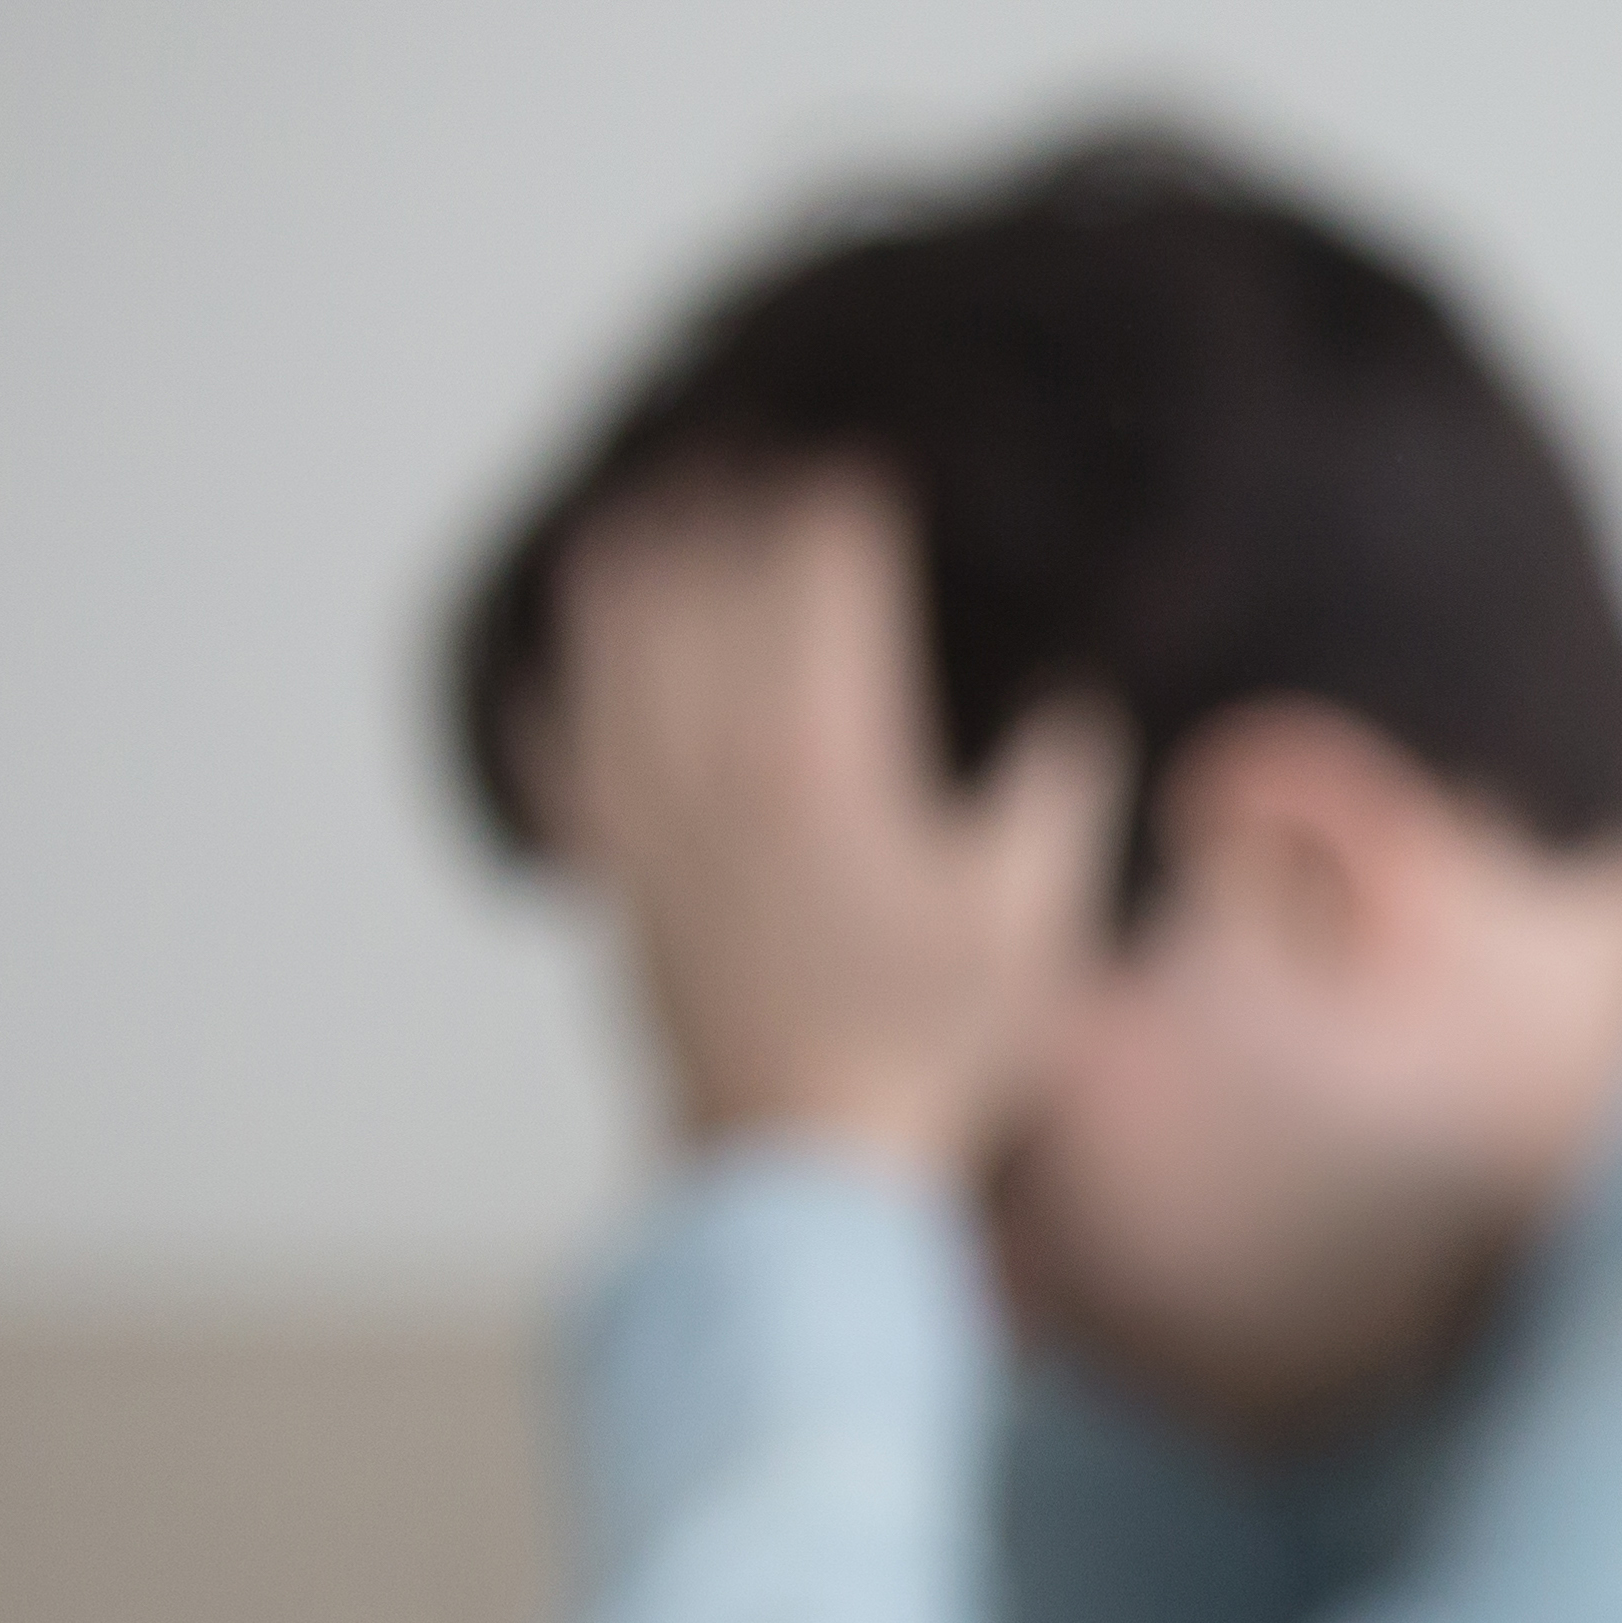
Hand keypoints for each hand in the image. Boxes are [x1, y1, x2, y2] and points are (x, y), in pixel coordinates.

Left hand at [532, 463, 1123, 1183]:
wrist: (800, 1167)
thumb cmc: (934, 1047)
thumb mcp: (1033, 919)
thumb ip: (1055, 796)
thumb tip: (1073, 704)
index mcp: (827, 765)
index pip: (821, 595)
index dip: (840, 517)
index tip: (862, 469)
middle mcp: (720, 777)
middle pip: (709, 602)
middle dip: (731, 515)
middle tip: (751, 455)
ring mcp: (654, 834)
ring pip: (620, 668)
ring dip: (630, 578)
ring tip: (641, 512)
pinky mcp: (618, 891)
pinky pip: (565, 776)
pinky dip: (552, 710)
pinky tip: (548, 674)